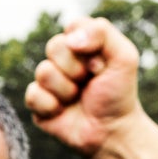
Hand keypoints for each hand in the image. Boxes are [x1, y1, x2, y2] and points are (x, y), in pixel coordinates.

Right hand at [26, 17, 143, 158]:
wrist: (112, 131)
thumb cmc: (119, 94)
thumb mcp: (124, 57)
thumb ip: (102, 33)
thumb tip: (70, 38)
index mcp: (82, 44)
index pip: (73, 27)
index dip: (87, 45)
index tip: (101, 65)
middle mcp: (63, 59)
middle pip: (54, 46)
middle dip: (76, 68)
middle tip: (89, 82)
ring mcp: (49, 81)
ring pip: (43, 72)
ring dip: (66, 89)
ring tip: (78, 98)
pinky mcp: (38, 103)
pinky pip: (33, 95)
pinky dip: (51, 106)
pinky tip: (63, 112)